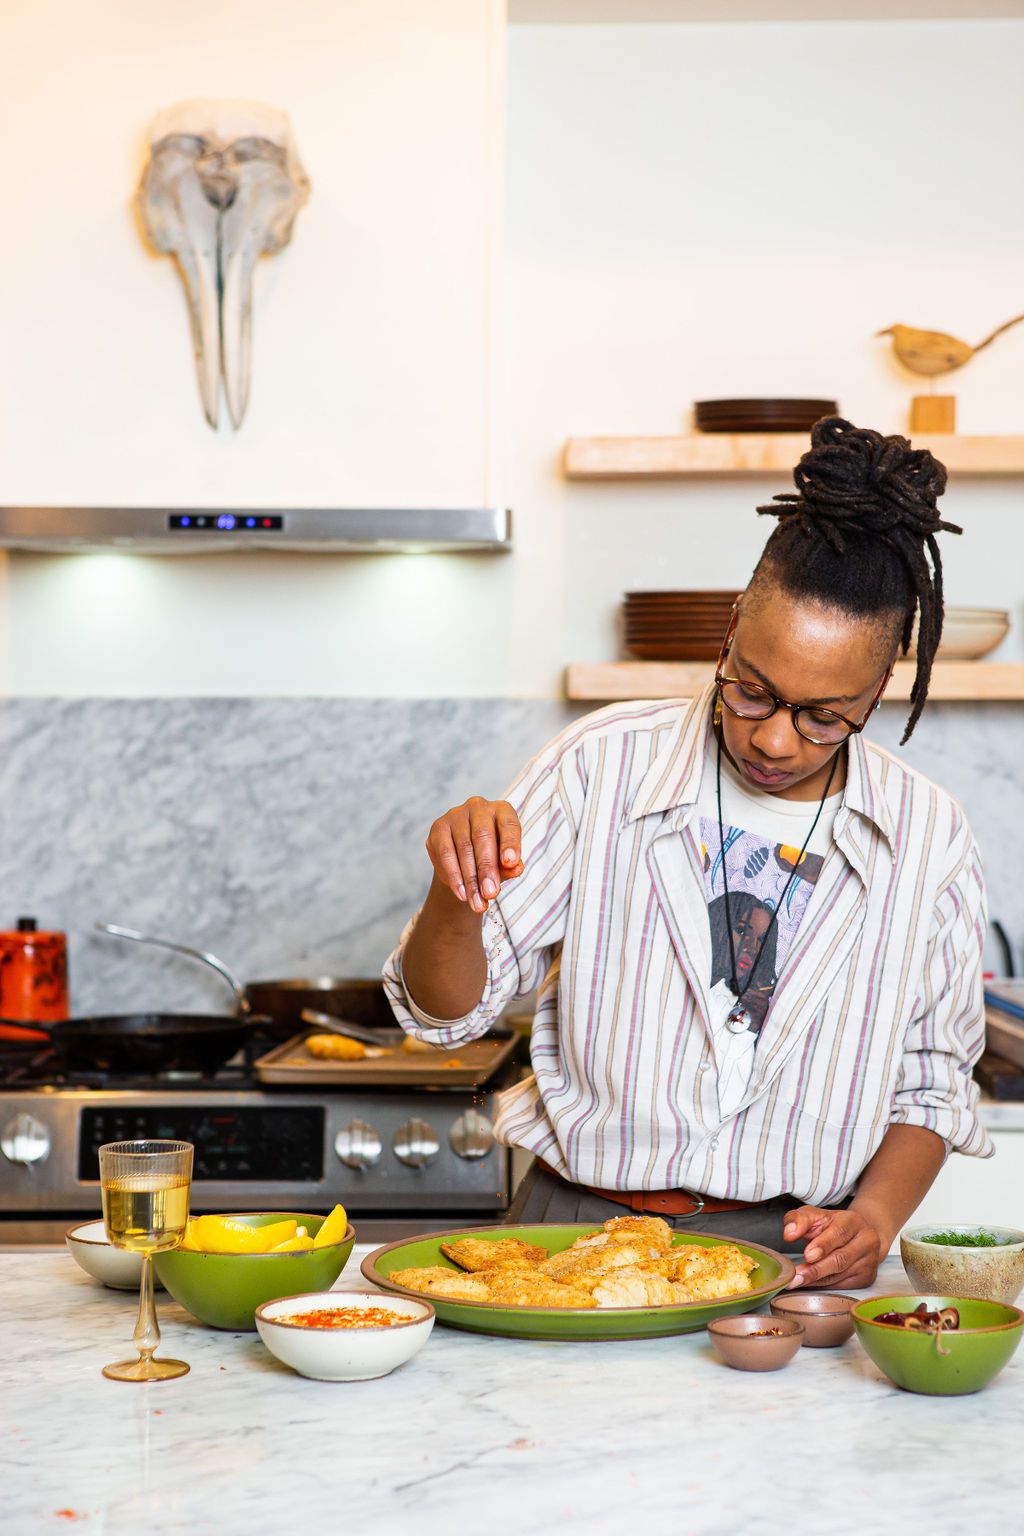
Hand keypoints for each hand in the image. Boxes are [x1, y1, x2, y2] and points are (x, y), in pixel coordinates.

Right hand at [426, 797, 524, 913]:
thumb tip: (516, 868)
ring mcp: (456, 815)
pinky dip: (454, 876)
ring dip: (470, 879)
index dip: (510, 844)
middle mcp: (479, 807)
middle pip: (483, 836)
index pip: (509, 825)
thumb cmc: (493, 857)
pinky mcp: (439, 827)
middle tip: (490, 893)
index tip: (511, 864)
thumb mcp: (505, 863)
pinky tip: (462, 894)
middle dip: (487, 868)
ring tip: (478, 903)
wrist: (465, 859)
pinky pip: (445, 853)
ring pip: (463, 847)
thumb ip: (511, 865)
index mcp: (502, 810)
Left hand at [782, 1205, 886, 1289]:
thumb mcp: (815, 1215)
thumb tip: (789, 1233)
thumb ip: (800, 1219)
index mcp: (853, 1221)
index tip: (807, 1255)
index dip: (823, 1245)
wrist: (859, 1234)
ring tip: (798, 1281)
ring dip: (816, 1280)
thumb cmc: (833, 1225)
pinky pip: (841, 1284)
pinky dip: (823, 1285)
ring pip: (840, 1275)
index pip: (839, 1233)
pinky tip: (810, 1283)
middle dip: (816, 1269)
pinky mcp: (866, 1278)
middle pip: (840, 1259)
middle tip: (797, 1275)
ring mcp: (869, 1261)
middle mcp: (866, 1241)